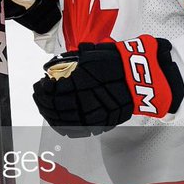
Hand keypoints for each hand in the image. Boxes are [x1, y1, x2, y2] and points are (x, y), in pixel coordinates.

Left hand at [32, 36, 183, 136]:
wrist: (145, 78)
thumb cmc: (119, 62)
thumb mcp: (93, 55)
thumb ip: (72, 61)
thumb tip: (53, 66)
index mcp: (82, 82)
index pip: (54, 91)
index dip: (43, 90)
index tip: (40, 84)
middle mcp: (87, 100)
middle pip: (56, 106)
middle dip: (44, 102)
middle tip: (38, 95)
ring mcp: (94, 114)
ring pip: (65, 119)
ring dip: (50, 113)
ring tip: (45, 107)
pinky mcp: (101, 122)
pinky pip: (77, 127)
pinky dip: (64, 124)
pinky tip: (57, 119)